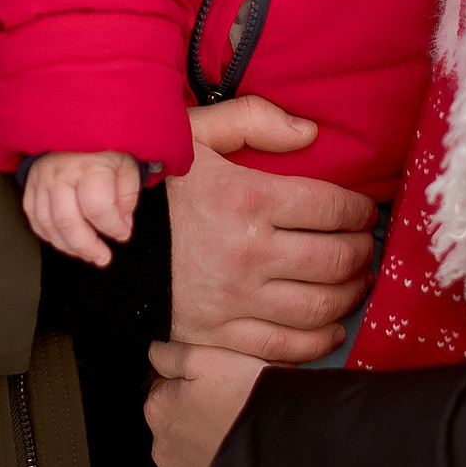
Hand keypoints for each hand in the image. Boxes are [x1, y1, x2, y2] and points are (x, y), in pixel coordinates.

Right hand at [22, 150, 142, 266]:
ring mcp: (41, 181)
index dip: (113, 227)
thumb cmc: (103, 148)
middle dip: (88, 246)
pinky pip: (35, 220)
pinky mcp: (30, 187)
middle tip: (103, 257)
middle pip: (68, 221)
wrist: (72, 124)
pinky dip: (50, 236)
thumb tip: (122, 226)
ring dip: (69, 246)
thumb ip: (127, 195)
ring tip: (87, 254)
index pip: (97, 208)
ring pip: (49, 225)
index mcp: (87, 166)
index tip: (124, 234)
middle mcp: (60, 174)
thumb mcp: (125, 164)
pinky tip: (67, 241)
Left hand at [146, 340, 265, 466]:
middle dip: (198, 410)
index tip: (218, 385)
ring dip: (204, 436)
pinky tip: (230, 450)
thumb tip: (157, 351)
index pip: (168, 385)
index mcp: (159, 405)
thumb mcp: (209, 358)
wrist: (277, 447)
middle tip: (229, 406)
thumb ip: (174, 354)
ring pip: (188, 443)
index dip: (196, 382)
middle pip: (178, 416)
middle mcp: (160, 441)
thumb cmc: (247, 401)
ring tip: (233, 428)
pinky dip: (209, 460)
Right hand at [167, 96, 376, 361]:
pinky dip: (317, 341)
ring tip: (356, 282)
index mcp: (245, 199)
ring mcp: (233, 299)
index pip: (330, 207)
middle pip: (333, 260)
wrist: (100, 238)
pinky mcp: (218, 333)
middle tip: (365, 246)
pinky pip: (283, 346)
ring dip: (349, 296)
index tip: (363, 212)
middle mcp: (246, 252)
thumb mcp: (194, 134)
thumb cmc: (155, 183)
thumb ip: (252, 120)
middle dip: (360, 253)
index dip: (358, 211)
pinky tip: (331, 327)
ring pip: (317, 307)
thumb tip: (311, 132)